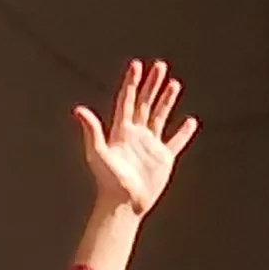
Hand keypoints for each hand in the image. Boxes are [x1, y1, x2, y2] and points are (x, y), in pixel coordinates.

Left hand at [77, 58, 194, 217]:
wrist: (124, 204)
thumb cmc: (109, 181)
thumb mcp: (98, 153)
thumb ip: (91, 131)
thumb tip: (78, 110)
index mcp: (121, 131)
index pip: (127, 100)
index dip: (131, 83)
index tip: (137, 65)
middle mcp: (135, 135)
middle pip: (144, 103)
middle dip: (152, 85)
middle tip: (160, 66)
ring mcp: (149, 146)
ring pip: (159, 117)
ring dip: (166, 101)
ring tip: (174, 84)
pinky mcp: (163, 159)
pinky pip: (175, 142)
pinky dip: (183, 132)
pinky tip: (190, 122)